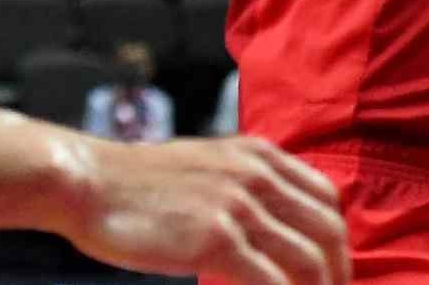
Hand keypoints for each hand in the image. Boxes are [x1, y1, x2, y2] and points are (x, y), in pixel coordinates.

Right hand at [49, 135, 349, 284]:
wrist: (91, 183)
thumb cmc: (142, 182)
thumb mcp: (210, 164)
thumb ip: (247, 184)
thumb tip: (272, 221)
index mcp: (260, 156)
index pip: (325, 198)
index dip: (337, 239)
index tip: (334, 270)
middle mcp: (259, 176)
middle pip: (326, 230)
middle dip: (338, 272)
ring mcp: (239, 208)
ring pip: (307, 259)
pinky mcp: (215, 240)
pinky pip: (270, 282)